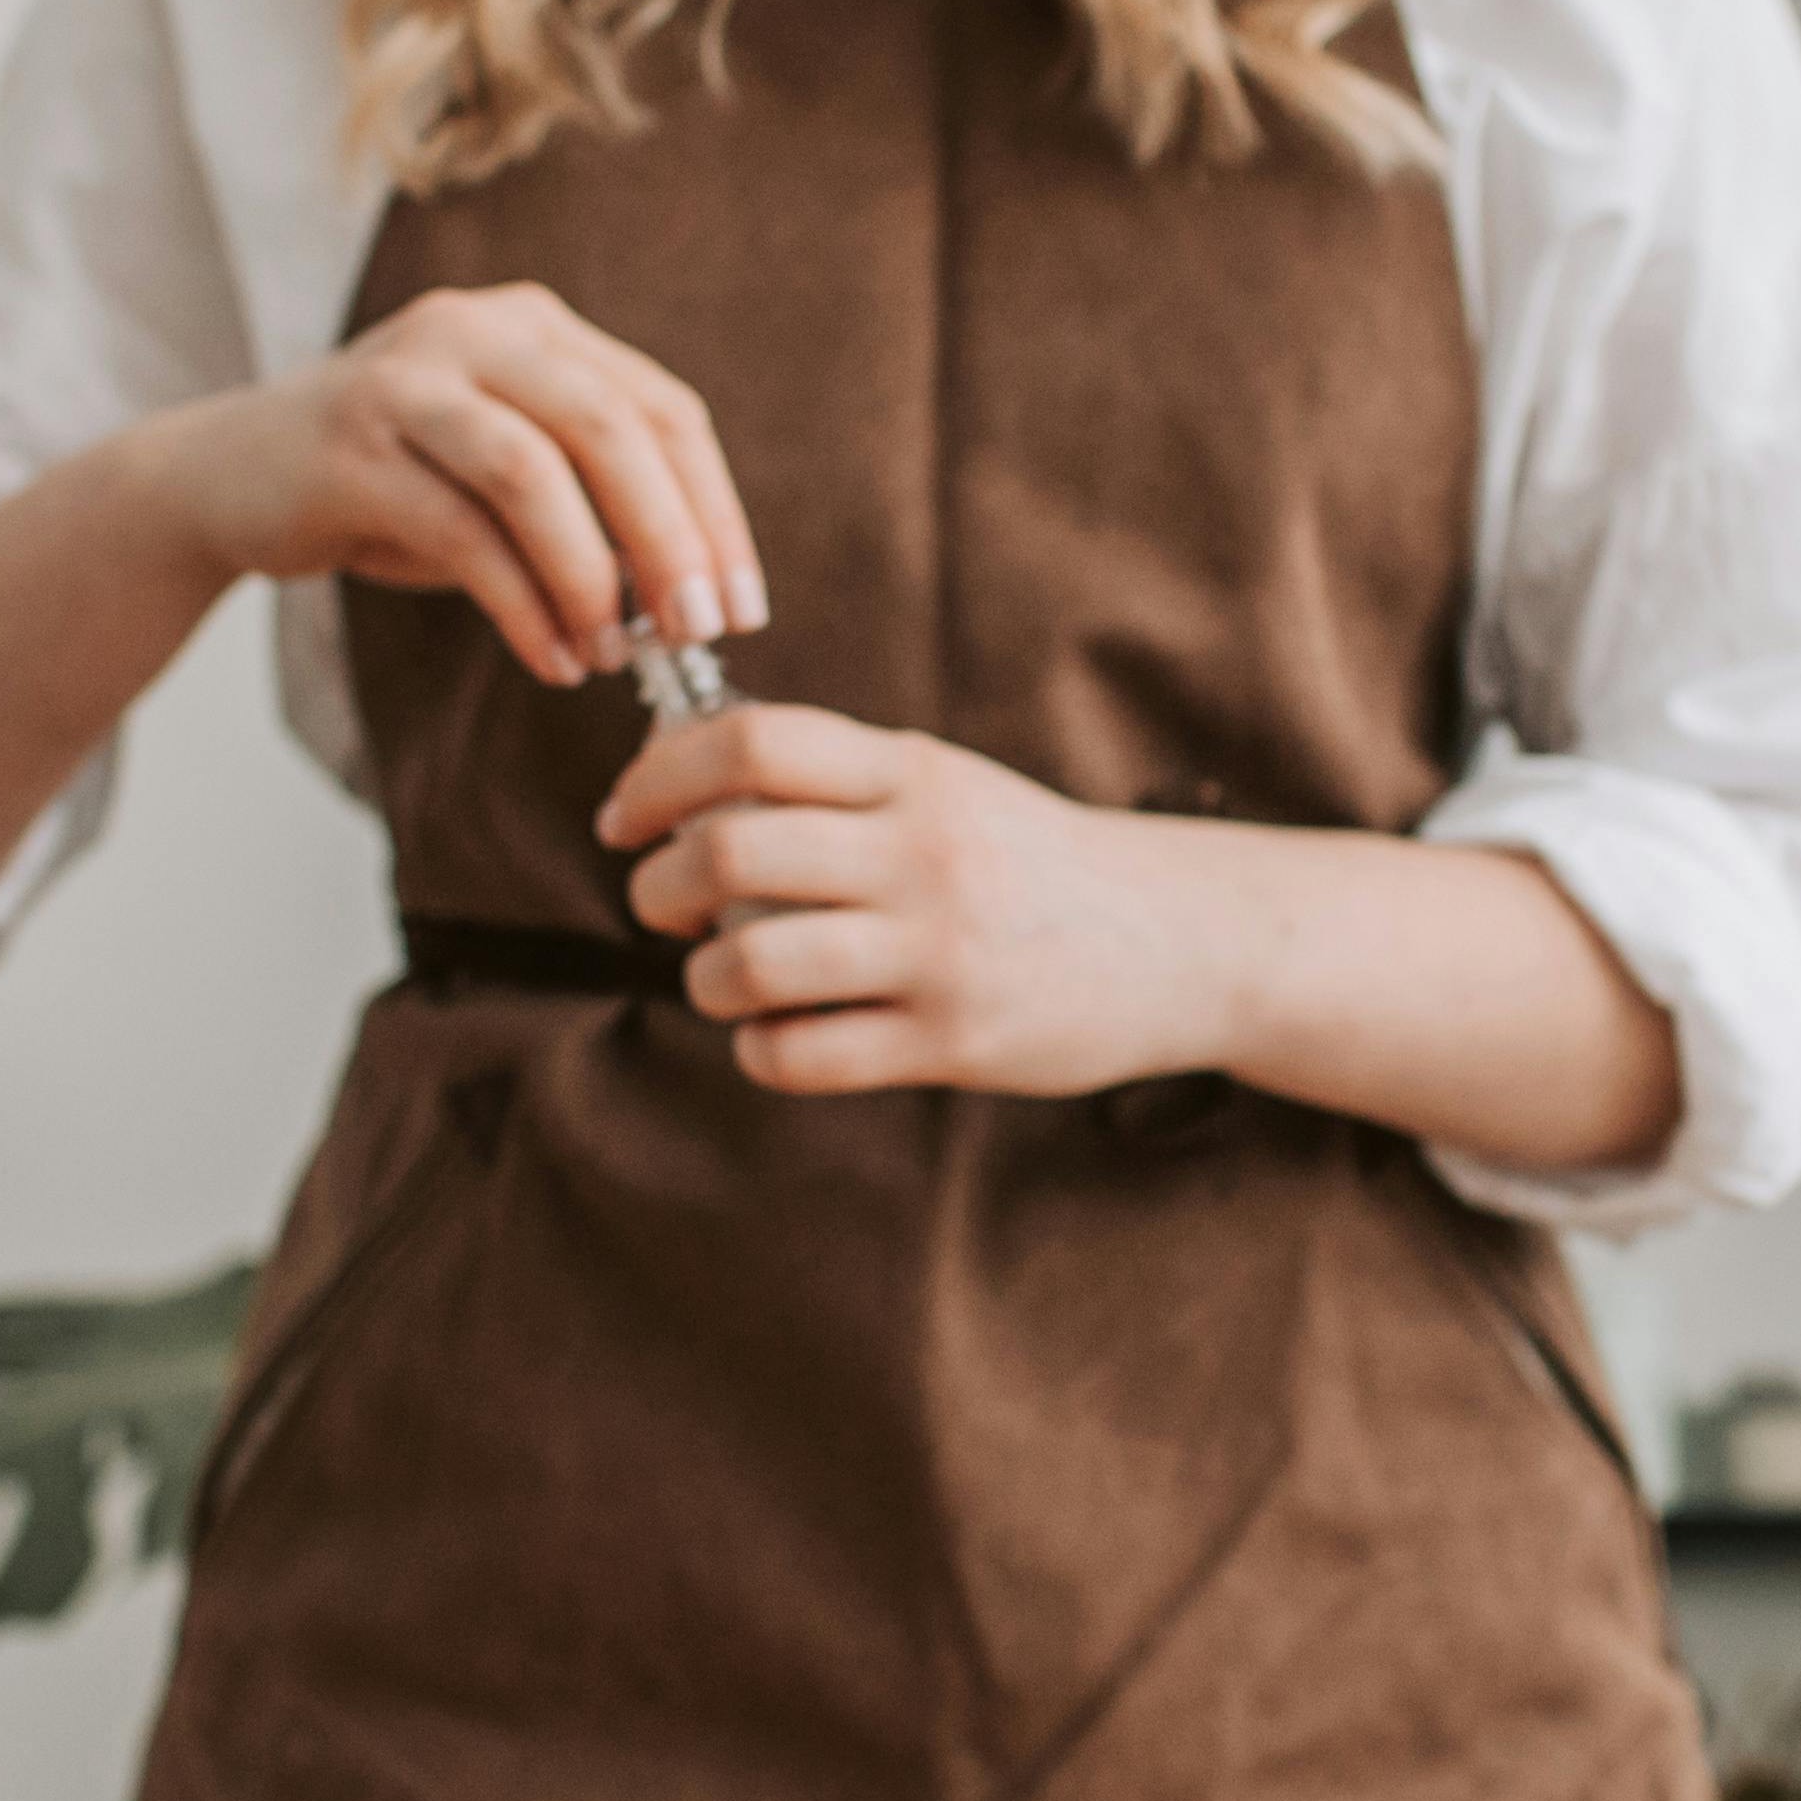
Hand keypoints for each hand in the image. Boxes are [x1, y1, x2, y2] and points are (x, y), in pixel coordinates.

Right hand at [117, 282, 763, 686]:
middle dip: (671, 540)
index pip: (661, 408)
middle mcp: (474, 330)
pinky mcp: (349, 448)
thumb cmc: (392, 481)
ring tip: (617, 654)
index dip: (715, 509)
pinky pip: (462, 533)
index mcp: (534, 326)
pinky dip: (522, 606)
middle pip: (610, 428)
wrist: (224, 475)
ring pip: (535, 472)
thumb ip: (590, 497)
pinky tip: (553, 659)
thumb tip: (694, 593)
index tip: (742, 601)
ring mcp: (406, 381)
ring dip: (593, 575)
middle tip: (700, 632)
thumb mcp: (501, 466)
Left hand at [602, 706, 1245, 1099]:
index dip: (659, 777)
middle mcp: (923, 854)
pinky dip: (759, 1049)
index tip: (625, 816)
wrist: (1175, 940)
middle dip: (658, 884)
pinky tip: (774, 1036)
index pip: (754, 744)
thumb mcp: (943, 786)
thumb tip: (672, 762)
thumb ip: (829, 775)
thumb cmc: (1027, 859)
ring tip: (718, 977)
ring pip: (753, 965)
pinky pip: (803, 1055)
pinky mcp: (953, 1044)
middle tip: (657, 902)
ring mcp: (939, 953)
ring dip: (703, 978)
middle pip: (731, 852)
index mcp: (913, 772)